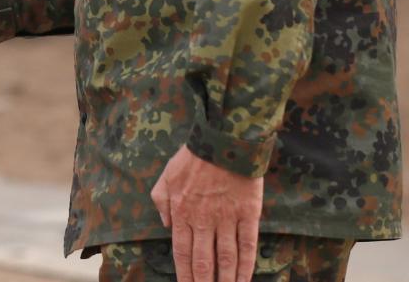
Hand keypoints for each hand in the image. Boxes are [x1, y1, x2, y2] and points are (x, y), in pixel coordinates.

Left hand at [150, 145, 262, 281]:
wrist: (223, 140)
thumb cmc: (193, 156)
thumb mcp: (167, 174)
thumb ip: (161, 200)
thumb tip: (165, 224)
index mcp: (182, 211)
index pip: (182, 253)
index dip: (184, 275)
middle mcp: (203, 220)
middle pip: (203, 262)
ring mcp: (227, 219)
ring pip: (226, 259)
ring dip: (226, 280)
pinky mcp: (248, 215)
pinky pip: (247, 246)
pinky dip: (246, 267)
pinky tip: (244, 280)